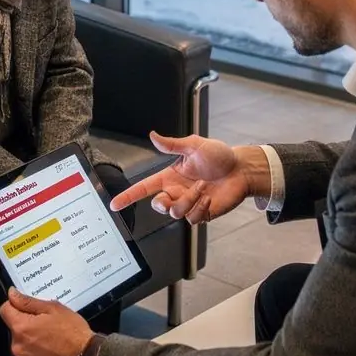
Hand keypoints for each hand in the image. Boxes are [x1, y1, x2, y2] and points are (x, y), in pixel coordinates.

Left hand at [0, 288, 91, 355]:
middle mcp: (18, 346)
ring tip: (51, 336)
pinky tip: (51, 348)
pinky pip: (28, 354)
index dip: (15, 304)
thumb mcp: (52, 308)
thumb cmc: (72, 331)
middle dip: (27, 322)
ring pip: (22, 341)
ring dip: (31, 337)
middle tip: (46, 321)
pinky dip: (36, 350)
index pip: (4, 310)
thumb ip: (28, 302)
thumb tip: (12, 294)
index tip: (27, 305)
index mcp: (21, 328)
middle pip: (15, 327)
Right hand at [109, 132, 260, 224]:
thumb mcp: (194, 145)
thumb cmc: (219, 156)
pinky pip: (192, 219)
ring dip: (190, 200)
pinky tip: (209, 198)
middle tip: (177, 192)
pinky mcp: (201, 213)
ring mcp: (189, 204)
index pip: (144, 187)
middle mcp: (177, 191)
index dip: (129, 195)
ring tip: (204, 187)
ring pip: (176, 213)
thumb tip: (153, 136)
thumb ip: (172, 144)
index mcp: (170, 176)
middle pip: (158, 206)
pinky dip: (201, 208)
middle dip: (164, 202)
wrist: (240, 170)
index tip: (115, 203)